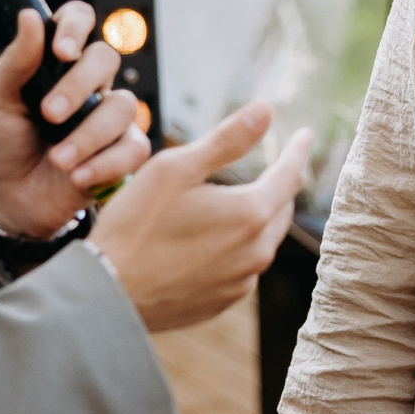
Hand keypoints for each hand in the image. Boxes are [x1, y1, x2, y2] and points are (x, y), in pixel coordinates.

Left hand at [0, 4, 148, 237]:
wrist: (1, 200)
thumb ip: (14, 61)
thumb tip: (29, 16)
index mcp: (53, 62)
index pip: (79, 21)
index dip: (76, 27)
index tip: (61, 51)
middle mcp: (85, 83)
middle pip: (106, 58)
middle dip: (79, 85)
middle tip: (49, 113)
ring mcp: (105, 117)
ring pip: (124, 106)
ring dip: (89, 134)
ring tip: (58, 159)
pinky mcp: (119, 154)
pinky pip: (134, 148)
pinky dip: (106, 163)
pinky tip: (77, 175)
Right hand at [88, 102, 312, 332]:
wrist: (107, 293)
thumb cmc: (136, 225)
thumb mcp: (176, 168)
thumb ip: (227, 139)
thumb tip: (266, 110)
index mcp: (250, 214)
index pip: (289, 175)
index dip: (298, 151)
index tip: (306, 135)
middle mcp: (255, 253)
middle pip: (280, 210)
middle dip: (280, 186)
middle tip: (276, 167)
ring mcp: (240, 283)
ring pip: (262, 241)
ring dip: (257, 219)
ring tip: (240, 202)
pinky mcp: (221, 303)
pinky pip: (242, 268)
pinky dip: (236, 248)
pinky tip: (213, 241)